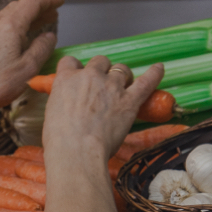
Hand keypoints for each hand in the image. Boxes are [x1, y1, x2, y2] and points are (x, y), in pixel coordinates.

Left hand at [0, 0, 63, 119]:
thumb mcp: (29, 67)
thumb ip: (42, 48)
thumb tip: (49, 37)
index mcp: (9, 26)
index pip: (32, 2)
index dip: (48, 0)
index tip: (60, 1)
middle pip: (20, 6)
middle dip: (39, 8)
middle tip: (53, 14)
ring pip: (10, 14)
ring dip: (27, 16)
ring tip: (41, 24)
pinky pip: (1, 24)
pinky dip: (16, 24)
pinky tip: (22, 37)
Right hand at [43, 56, 162, 160]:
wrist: (77, 150)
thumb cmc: (59, 139)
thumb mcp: (51, 112)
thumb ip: (63, 100)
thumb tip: (70, 105)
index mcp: (66, 79)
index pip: (71, 62)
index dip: (77, 68)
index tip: (79, 75)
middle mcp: (90, 76)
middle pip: (100, 61)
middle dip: (102, 70)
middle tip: (102, 85)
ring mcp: (112, 86)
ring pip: (121, 69)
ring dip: (122, 75)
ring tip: (123, 86)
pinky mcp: (129, 100)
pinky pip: (146, 81)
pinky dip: (154, 74)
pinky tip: (159, 68)